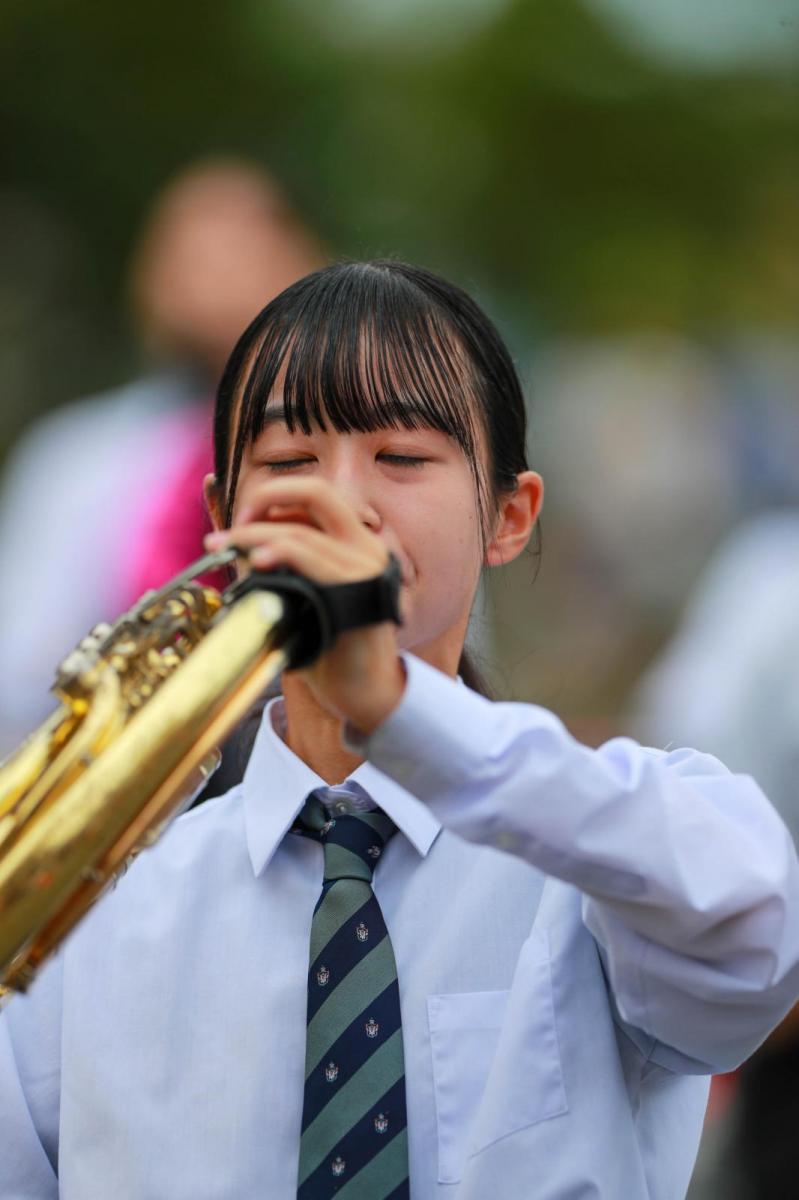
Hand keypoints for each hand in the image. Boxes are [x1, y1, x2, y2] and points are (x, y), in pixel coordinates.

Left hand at [205, 477, 405, 731]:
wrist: (365, 693)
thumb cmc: (327, 646)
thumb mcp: (296, 595)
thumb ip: (272, 563)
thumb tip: (229, 538)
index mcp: (356, 541)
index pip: (313, 496)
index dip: (272, 496)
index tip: (239, 521)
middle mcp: (367, 546)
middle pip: (317, 491)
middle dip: (267, 496)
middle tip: (232, 525)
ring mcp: (367, 567)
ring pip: (303, 531)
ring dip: (254, 535)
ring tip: (223, 547)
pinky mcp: (359, 593)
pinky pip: (315, 561)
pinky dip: (282, 553)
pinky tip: (257, 560)